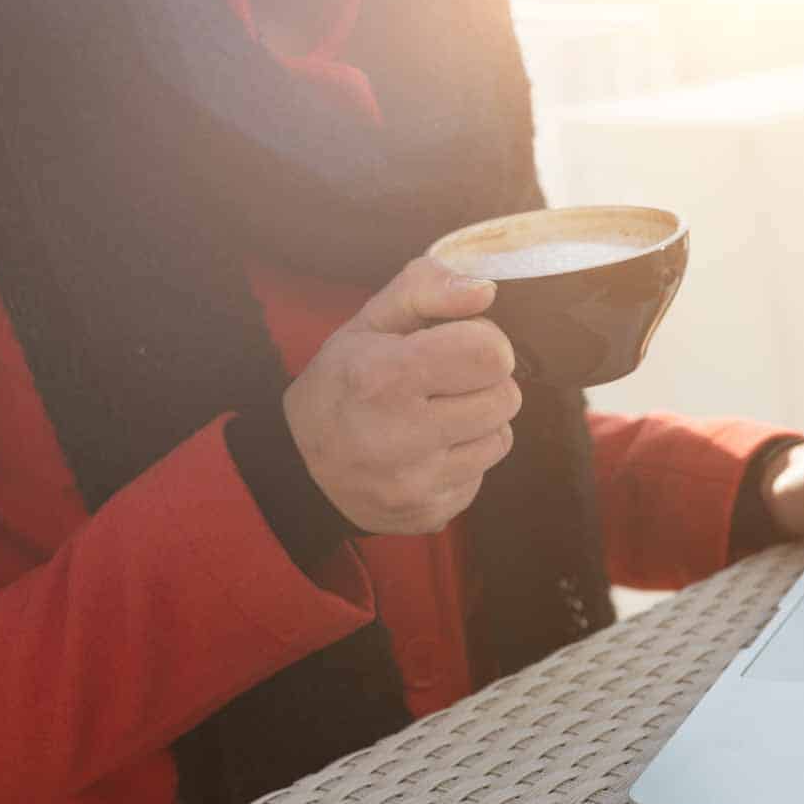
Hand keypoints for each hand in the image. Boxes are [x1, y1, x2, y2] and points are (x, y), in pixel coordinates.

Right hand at [284, 257, 520, 534]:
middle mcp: (400, 436)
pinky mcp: (429, 515)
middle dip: (483, 382)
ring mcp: (415, 484)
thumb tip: (486, 290)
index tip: (457, 345)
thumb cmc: (343, 380)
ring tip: (436, 416)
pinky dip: (464, 459)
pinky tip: (428, 451)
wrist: (297, 464)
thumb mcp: (370, 321)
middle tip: (445, 382)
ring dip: (479, 422)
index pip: (491, 353)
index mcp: (384, 376)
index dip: (483, 342)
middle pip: (506, 397)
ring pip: (501, 438)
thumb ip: (427, 288)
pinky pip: (482, 476)